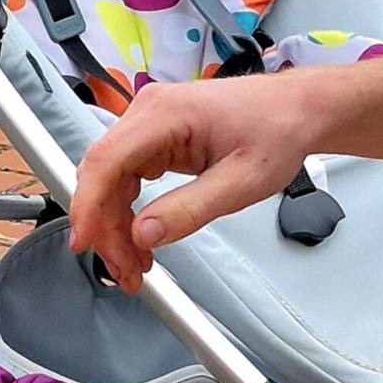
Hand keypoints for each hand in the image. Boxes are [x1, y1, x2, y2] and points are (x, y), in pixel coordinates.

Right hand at [68, 73, 329, 292]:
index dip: (88, 206)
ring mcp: (149, 124)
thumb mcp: (242, 182)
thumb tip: (144, 234)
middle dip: (106, 228)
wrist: (298, 110)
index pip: (106, 161)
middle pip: (102, 175)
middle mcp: (148, 112)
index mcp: (166, 113)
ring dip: (116, 226)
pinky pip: (127, 179)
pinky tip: (142, 241)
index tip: (84, 243)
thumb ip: (190, 209)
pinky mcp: (155, 138)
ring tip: (135, 266)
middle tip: (124, 271)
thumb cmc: (278, 131)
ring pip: (111, 181)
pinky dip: (130, 213)